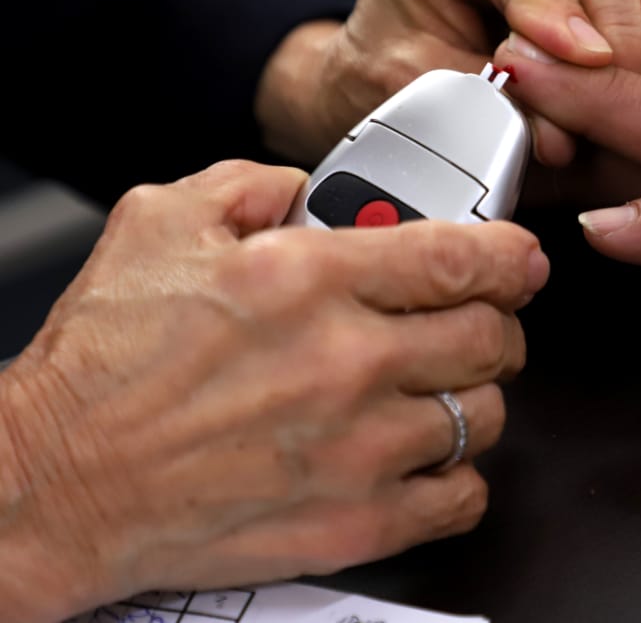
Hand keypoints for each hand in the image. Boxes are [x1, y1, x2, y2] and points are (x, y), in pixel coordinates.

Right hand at [0, 159, 547, 620]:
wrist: (56, 487)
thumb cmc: (99, 367)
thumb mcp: (159, 222)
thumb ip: (253, 182)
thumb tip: (312, 185)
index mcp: (309, 279)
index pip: (465, 258)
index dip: (513, 255)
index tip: (520, 260)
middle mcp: (348, 362)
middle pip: (494, 336)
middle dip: (496, 322)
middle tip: (472, 321)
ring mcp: (359, 450)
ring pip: (487, 414)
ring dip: (474, 395)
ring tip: (437, 387)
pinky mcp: (355, 522)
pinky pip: (462, 497)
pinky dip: (457, 474)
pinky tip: (424, 454)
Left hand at [254, 0, 640, 168]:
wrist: (390, 80)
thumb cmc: (389, 81)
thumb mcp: (413, 95)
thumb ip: (483, 102)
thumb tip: (564, 134)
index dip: (553, 2)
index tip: (584, 60)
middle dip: (619, 36)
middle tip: (617, 109)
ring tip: (628, 116)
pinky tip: (636, 105)